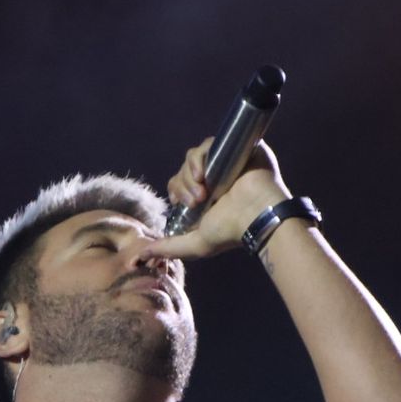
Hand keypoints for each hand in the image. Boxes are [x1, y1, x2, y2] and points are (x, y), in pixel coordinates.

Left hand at [144, 137, 292, 261]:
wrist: (257, 214)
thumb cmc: (231, 231)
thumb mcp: (195, 243)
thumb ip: (170, 248)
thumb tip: (144, 255)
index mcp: (205, 196)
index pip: (178, 184)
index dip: (176, 191)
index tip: (183, 203)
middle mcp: (214, 178)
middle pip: (182, 171)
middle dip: (183, 187)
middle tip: (196, 201)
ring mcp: (224, 162)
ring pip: (192, 158)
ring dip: (190, 175)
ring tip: (204, 191)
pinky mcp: (233, 148)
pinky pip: (206, 146)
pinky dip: (199, 159)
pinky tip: (204, 175)